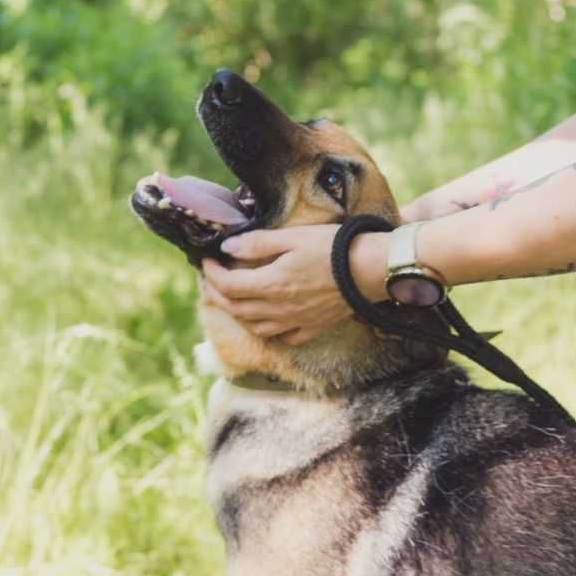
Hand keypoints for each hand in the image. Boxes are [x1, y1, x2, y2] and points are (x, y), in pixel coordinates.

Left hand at [202, 225, 351, 345]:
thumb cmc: (332, 248)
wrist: (369, 270)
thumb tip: (226, 248)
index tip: (207, 260)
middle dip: (218, 294)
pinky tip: (269, 321)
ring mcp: (295, 321)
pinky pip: (285, 337)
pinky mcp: (313, 326)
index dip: (211, 273)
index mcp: (269, 284)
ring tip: (235, 298)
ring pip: (255, 327)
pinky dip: (270, 331)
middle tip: (212, 278)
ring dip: (239, 314)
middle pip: (236, 308)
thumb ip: (256, 244)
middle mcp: (277, 309)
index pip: (227, 285)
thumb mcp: (291, 237)